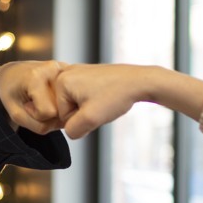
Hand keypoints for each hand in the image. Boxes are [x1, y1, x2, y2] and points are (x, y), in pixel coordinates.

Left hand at [0, 60, 65, 133]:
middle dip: (47, 113)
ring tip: (42, 98)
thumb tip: (64, 123)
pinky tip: (50, 95)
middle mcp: (53, 69)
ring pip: (68, 105)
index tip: (27, 105)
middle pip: (61, 109)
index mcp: (37, 76)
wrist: (11, 73)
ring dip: (55, 108)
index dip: (36, 115)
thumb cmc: (10, 92)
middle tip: (35, 102)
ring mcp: (63, 67)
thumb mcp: (16, 115)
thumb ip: (39, 125)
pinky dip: (60, 101)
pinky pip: (70, 97)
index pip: (49, 112)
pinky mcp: (69, 69)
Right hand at [54, 64, 202, 138]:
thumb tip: (70, 131)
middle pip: (68, 108)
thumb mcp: (90, 119)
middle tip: (101, 105)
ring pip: (77, 103)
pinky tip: (106, 96)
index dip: (80, 119)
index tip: (96, 109)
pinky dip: (95, 100)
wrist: (140, 82)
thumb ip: (72, 130)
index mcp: (61, 81)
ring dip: (90, 108)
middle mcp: (66, 72)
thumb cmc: (116, 95)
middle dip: (84, 113)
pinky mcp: (88, 73)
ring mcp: (78, 71)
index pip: (62, 115)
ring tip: (104, 100)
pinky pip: (84, 95)